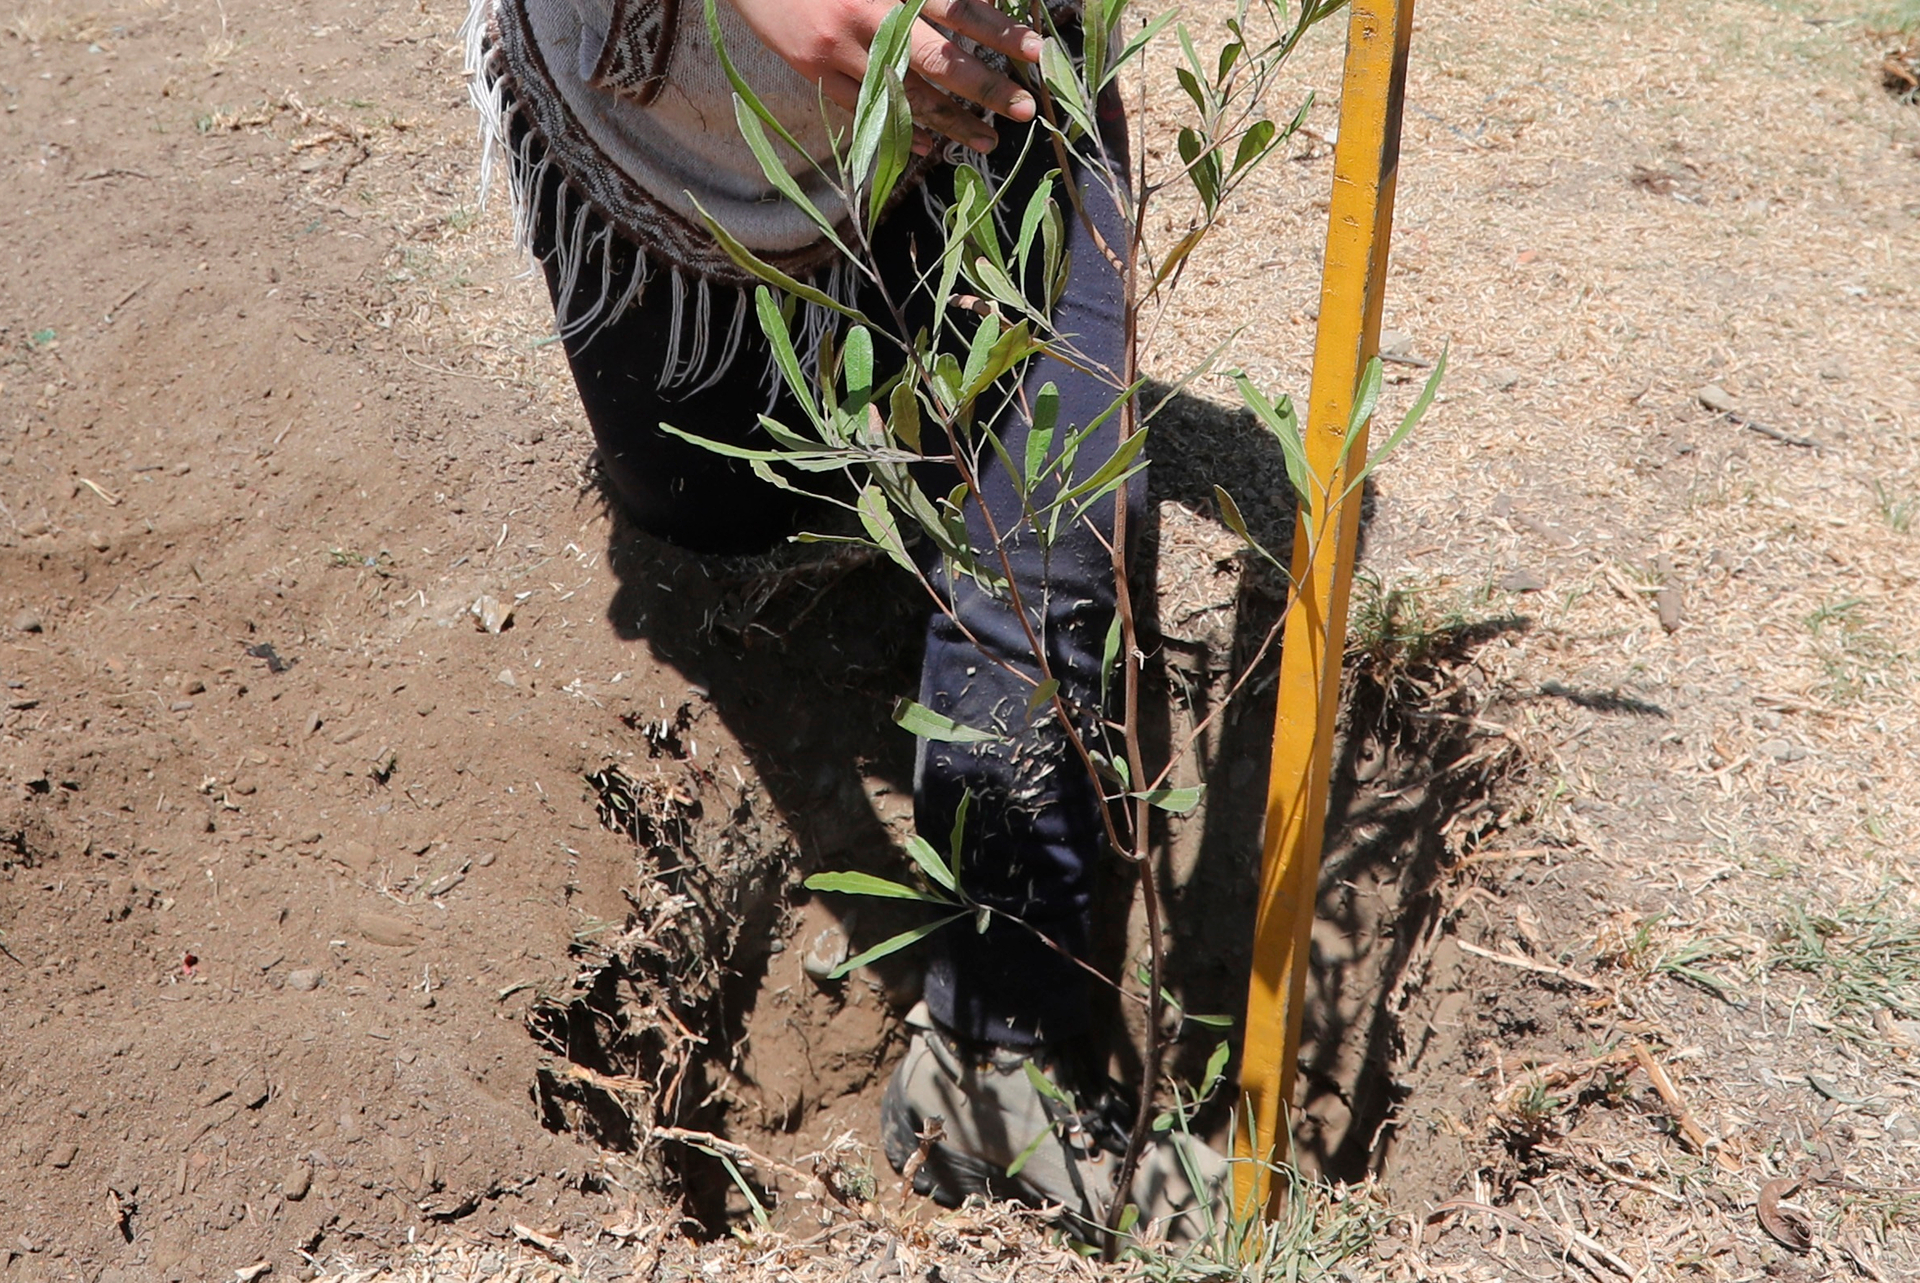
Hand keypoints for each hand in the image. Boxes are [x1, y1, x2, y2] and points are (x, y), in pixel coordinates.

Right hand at [727, 0, 1043, 153]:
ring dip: (952, 122)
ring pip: (905, 96)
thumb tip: (979, 0)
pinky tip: (934, 146)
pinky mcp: (816, 73)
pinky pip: (867, 110)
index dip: (998, 31)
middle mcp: (867, 18)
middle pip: (939, 60)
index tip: (1034, 51)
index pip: (957, 8)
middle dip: (985, 87)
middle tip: (1024, 109)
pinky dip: (903, 130)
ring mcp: (839, 51)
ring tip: (988, 141)